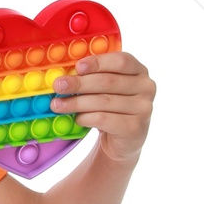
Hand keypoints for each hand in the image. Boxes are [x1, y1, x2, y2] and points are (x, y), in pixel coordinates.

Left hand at [51, 47, 154, 164]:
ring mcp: (144, 108)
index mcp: (139, 71)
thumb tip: (64, 75)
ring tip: (57, 105)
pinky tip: (76, 118)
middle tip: (58, 86)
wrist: (122, 142)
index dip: (98, 62)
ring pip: (104, 101)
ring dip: (76, 102)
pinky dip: (86, 118)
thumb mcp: (106, 90)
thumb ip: (94, 77)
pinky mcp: (135, 128)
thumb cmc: (110, 109)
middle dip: (79, 83)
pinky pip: (104, 119)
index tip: (77, 66)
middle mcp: (146, 87)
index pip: (121, 61)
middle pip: (108, 81)